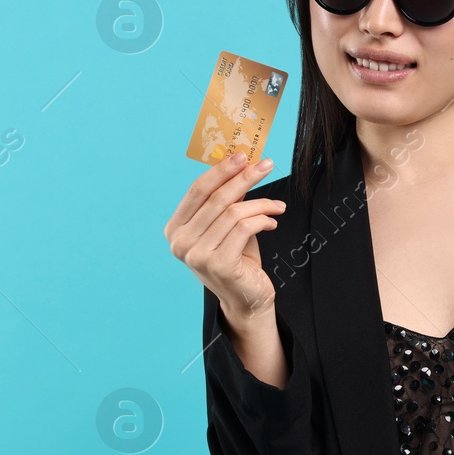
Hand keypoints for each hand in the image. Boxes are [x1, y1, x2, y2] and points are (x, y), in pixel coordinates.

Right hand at [164, 151, 287, 322]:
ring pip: (233, 212)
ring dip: (261, 203)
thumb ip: (226, 200)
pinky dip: (263, 220)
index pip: (197, 190)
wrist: (246, 299)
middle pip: (216, 198)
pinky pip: (245, 228)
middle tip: (266, 165)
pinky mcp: (218, 264)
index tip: (243, 155)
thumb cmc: (236, 259)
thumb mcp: (226, 226)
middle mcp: (180, 242)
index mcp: (175, 229)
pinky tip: (272, 222)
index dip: (220, 170)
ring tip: (278, 206)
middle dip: (244, 178)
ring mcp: (197, 255)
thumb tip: (241, 164)